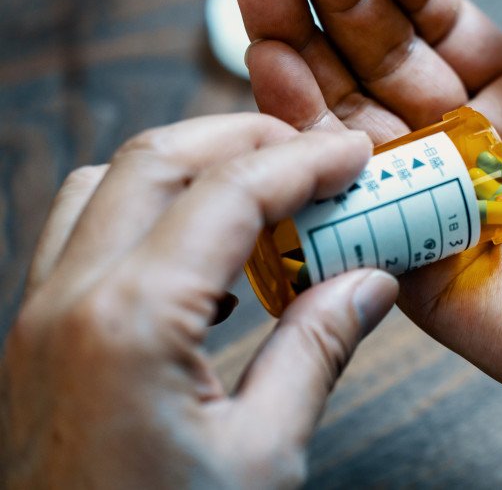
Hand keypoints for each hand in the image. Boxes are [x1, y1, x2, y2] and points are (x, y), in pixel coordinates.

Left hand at [1, 115, 398, 487]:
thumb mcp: (263, 455)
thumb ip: (318, 349)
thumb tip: (373, 281)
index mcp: (132, 321)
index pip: (229, 192)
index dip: (304, 161)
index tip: (355, 152)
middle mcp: (70, 300)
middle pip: (154, 159)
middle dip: (240, 138)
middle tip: (312, 154)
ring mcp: (39, 317)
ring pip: (105, 185)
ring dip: (186, 168)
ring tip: (261, 189)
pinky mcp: (35, 341)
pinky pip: (82, 236)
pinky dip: (147, 213)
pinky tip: (205, 260)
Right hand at [236, 0, 501, 435]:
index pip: (441, 28)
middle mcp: (470, 147)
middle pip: (381, 66)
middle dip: (335, 5)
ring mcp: (439, 207)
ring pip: (350, 126)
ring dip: (301, 60)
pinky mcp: (420, 269)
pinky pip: (352, 206)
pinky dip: (308, 151)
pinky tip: (275, 86)